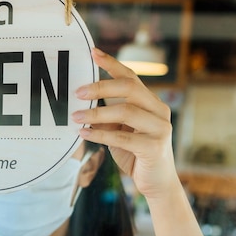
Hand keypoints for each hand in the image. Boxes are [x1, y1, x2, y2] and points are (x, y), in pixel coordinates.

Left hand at [72, 48, 176, 199]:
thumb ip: (106, 116)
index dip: (112, 64)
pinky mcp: (154, 147)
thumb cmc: (135, 152)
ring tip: (75, 117)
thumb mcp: (118, 131)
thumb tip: (80, 103)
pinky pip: (123, 138)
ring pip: (126, 112)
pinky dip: (100, 134)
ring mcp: (160, 128)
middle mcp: (158, 110)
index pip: (131, 77)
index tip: (93, 53)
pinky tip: (84, 133)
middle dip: (101, 87)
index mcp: (150, 102)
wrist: (156, 182)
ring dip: (96, 113)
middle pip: (130, 88)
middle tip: (77, 92)